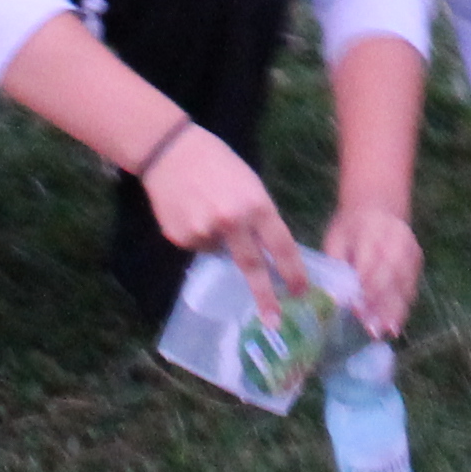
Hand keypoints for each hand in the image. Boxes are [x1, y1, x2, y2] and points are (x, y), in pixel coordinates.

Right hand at [142, 126, 305, 320]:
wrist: (169, 150)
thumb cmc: (217, 162)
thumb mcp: (249, 183)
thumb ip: (258, 216)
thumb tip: (265, 251)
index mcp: (256, 204)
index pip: (282, 246)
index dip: (293, 272)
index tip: (301, 292)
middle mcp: (232, 221)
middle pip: (253, 267)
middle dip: (266, 297)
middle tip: (274, 321)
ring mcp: (204, 231)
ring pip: (220, 252)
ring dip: (220, 241)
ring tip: (207, 209)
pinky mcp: (181, 237)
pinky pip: (198, 245)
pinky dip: (198, 234)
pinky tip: (190, 211)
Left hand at [321, 206, 419, 338]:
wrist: (377, 207)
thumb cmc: (350, 228)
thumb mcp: (335, 239)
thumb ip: (336, 264)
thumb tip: (335, 297)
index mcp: (371, 229)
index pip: (371, 260)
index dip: (365, 286)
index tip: (356, 308)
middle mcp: (396, 238)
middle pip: (392, 274)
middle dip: (381, 303)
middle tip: (370, 327)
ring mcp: (410, 249)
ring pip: (405, 283)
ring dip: (395, 310)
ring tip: (384, 332)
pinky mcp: (417, 260)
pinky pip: (412, 287)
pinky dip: (403, 308)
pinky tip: (394, 326)